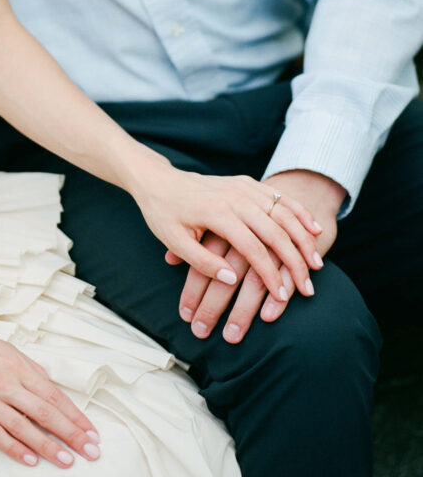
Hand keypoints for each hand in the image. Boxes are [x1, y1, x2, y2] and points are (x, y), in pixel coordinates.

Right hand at [0, 312, 100, 467]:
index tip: (91, 431)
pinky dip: (14, 449)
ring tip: (67, 460)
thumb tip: (49, 385)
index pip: (53, 395)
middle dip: (71, 434)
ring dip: (47, 446)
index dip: (74, 415)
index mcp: (15, 365)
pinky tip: (30, 459)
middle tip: (90, 451)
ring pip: (23, 428)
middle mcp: (3, 383)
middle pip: (44, 412)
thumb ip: (27, 368)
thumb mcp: (2, 347)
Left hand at [127, 158, 321, 303]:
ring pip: (283, 212)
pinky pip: (280, 196)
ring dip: (304, 238)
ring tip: (317, 264)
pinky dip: (299, 212)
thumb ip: (202, 261)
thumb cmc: (163, 213)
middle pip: (275, 230)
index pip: (252, 247)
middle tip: (308, 288)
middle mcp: (234, 196)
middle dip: (295, 261)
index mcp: (216, 212)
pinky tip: (314, 228)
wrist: (158, 179)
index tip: (281, 296)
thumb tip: (232, 279)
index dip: (269, 274)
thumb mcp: (174, 240)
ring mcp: (243, 186)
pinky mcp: (247, 182)